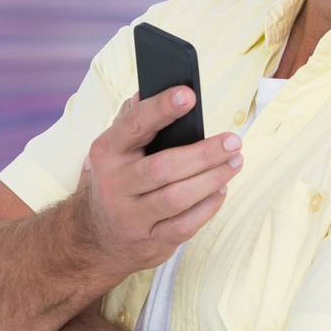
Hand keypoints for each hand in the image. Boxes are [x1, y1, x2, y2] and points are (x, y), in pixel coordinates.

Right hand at [66, 87, 243, 278]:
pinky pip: (186, 225)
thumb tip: (152, 87)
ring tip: (235, 161)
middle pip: (164, 168)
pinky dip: (209, 206)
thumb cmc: (118, 180)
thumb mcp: (116, 149)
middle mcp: (115, 185)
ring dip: (213, 178)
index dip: (162, 109)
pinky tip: (221, 190)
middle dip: (204, 153)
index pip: (134, 126)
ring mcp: (131, 218)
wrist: (94, 238)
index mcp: (108, 153)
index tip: (189, 95)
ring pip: (178, 198)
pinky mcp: (149, 242)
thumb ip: (134, 118)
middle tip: (234, 141)